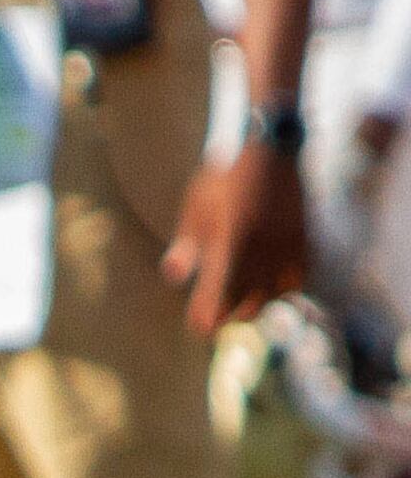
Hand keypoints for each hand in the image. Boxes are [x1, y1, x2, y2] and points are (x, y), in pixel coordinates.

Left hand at [167, 144, 309, 334]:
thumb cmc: (225, 178)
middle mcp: (260, 246)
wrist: (271, 148)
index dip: (208, 313)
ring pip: (276, 291)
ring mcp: (285, 243)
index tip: (200, 329)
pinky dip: (287, 288)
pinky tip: (275, 290)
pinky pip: (300, 274)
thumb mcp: (196, 207)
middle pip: (248, 298)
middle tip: (218, 323)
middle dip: (231, 315)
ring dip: (259, 305)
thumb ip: (186, 244)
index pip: (218, 289)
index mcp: (229, 239)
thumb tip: (175, 277)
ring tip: (243, 310)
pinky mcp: (304, 237)